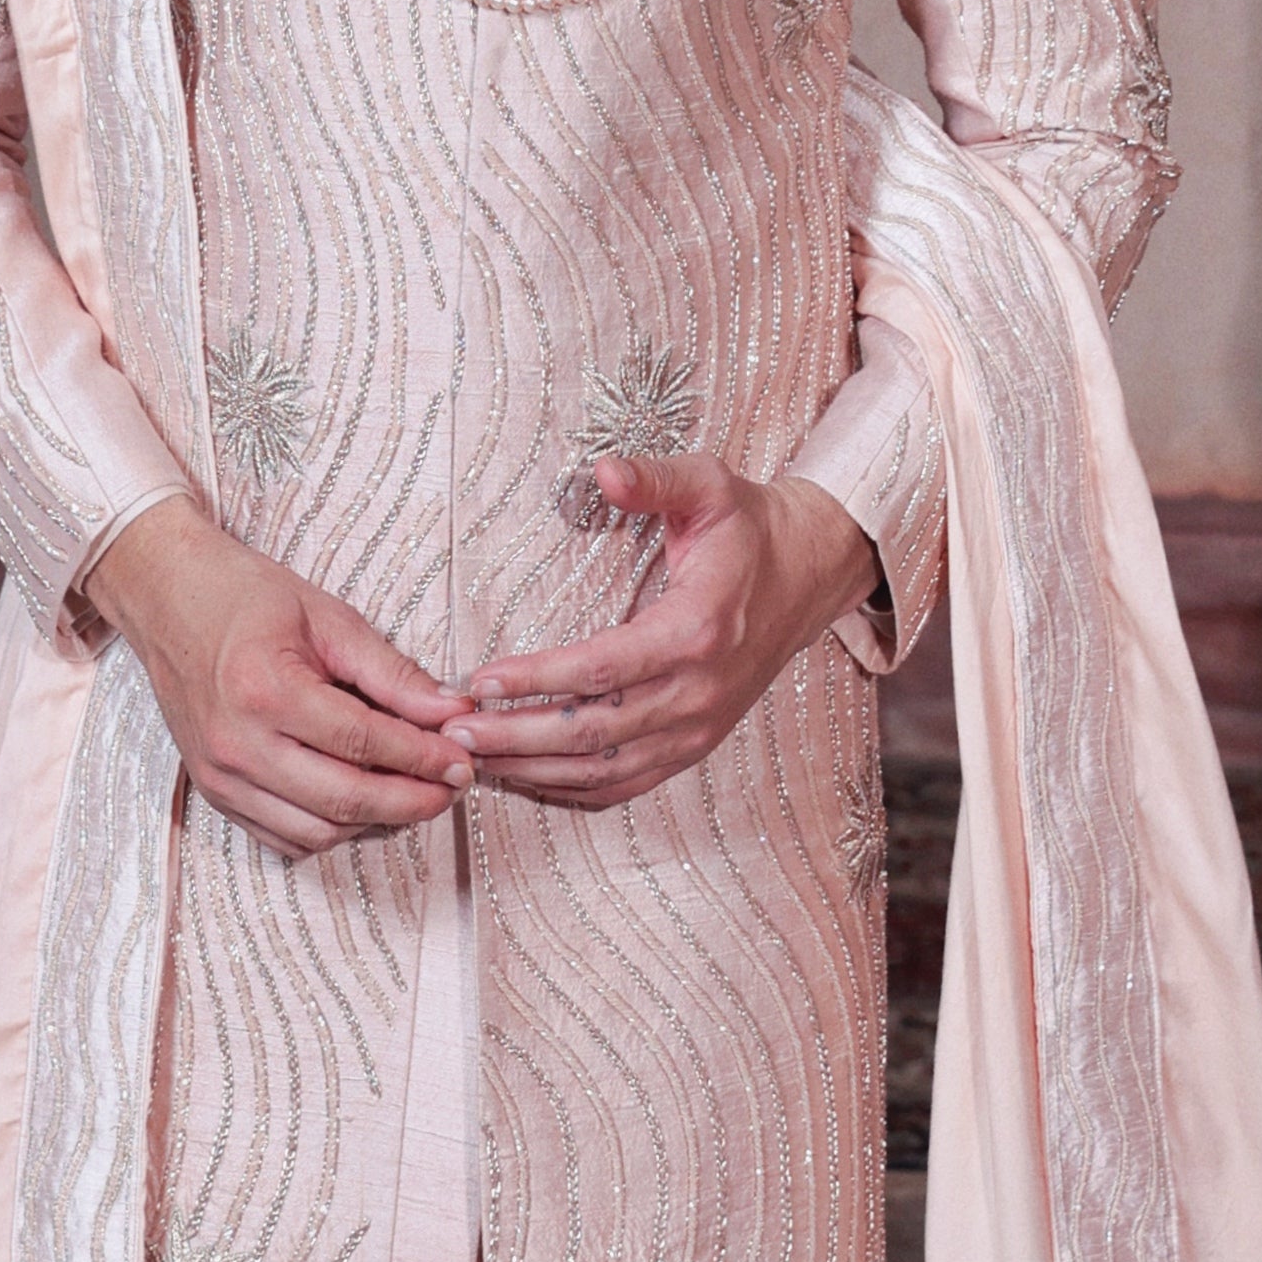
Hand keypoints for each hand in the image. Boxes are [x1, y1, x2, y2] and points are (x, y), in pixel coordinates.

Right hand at [85, 493, 475, 857]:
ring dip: (375, 822)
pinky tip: (362, 805)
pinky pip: (284, 839)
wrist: (167, 597)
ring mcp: (220, 776)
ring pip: (317, 831)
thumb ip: (390, 671)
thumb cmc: (246, 596)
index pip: (361, 742)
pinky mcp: (213, 793)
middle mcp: (237, 744)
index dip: (421, 757)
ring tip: (415, 794)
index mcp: (264, 689)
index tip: (462, 759)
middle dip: (411, 801)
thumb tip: (450, 711)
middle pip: (343, 800)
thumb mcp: (326, 616)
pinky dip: (331, 831)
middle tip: (453, 788)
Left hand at [456, 457, 873, 812]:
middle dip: (517, 737)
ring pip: (604, 770)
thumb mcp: (707, 485)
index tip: (480, 680)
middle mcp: (698, 692)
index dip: (538, 680)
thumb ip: (653, 479)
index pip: (602, 669)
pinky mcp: (694, 745)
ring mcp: (698, 728)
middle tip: (455, 732)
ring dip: (536, 771)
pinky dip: (573, 790)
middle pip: (593, 732)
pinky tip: (527, 778)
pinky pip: (627, 783)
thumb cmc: (747, 527)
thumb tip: (602, 470)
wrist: (806, 574)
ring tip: (475, 759)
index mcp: (696, 630)